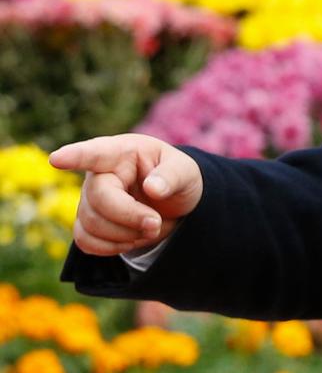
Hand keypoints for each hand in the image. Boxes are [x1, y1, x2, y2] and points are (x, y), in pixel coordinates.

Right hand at [50, 134, 202, 255]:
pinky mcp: (87, 222)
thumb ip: (172, 176)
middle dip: (129, 217)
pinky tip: (131, 240)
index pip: (95, 152)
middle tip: (156, 223)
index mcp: (122, 152)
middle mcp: (99, 173)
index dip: (75, 156)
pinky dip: (111, 248)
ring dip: (124, 235)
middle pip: (98, 199)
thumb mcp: (186, 172)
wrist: (171, 203)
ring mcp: (89, 198)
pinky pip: (85, 241)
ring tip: (149, 228)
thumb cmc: (177, 178)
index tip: (57, 159)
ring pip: (91, 224)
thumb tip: (153, 188)